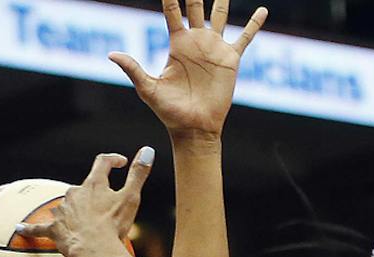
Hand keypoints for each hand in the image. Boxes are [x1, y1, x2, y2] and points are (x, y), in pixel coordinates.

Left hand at [39, 149, 154, 256]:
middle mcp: (74, 193)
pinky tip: (19, 228)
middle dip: (95, 194)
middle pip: (84, 186)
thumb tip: (148, 150)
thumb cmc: (114, 225)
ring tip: (85, 222)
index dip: (112, 160)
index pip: (102, 162)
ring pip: (67, 205)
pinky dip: (30, 228)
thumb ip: (138, 173)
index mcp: (94, 184)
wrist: (95, 250)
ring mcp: (62, 210)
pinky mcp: (54, 229)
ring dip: (74, 210)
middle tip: (107, 208)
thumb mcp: (131, 197)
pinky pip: (39, 228)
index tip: (121, 163)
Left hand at [114, 0, 267, 139]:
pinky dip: (253, 25)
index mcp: (177, 44)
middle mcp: (196, 41)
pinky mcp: (230, 59)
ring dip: (222, 1)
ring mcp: (214, 48)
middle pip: (196, 7)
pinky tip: (262, 11)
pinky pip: (244, 38)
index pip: (172, 11)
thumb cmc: (169, 111)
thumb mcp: (148, 88)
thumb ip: (133, 68)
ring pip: (220, 16)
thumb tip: (111, 54)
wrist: (193, 128)